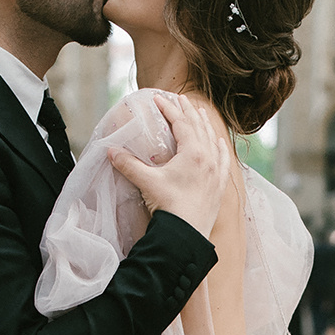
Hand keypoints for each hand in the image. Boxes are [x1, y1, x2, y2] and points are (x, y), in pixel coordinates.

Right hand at [108, 92, 232, 238]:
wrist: (187, 236)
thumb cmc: (169, 207)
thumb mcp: (147, 182)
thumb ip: (129, 164)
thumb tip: (110, 151)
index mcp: (193, 153)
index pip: (181, 123)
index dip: (169, 108)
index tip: (159, 99)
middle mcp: (209, 158)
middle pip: (199, 127)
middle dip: (188, 111)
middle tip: (180, 99)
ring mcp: (217, 172)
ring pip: (213, 140)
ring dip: (204, 125)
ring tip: (200, 113)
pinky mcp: (219, 186)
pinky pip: (224, 160)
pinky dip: (221, 147)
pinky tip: (220, 142)